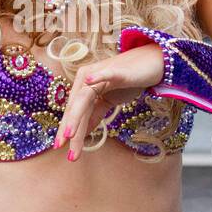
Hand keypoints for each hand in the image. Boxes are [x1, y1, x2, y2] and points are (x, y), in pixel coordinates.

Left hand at [55, 43, 164, 160]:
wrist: (152, 64)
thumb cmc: (128, 82)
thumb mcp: (108, 102)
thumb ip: (93, 115)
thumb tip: (81, 134)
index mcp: (83, 89)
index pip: (72, 113)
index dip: (65, 129)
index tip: (59, 147)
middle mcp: (86, 80)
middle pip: (76, 109)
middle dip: (69, 129)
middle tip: (61, 148)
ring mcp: (100, 74)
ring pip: (85, 98)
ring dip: (76, 116)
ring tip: (70, 134)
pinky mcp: (118, 71)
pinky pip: (107, 74)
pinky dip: (98, 77)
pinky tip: (89, 80)